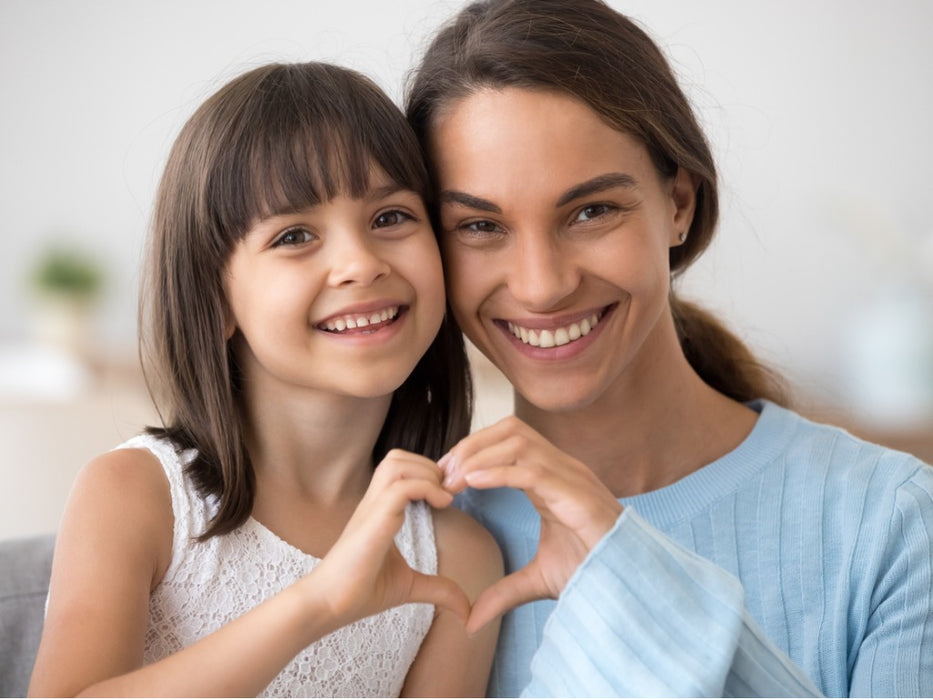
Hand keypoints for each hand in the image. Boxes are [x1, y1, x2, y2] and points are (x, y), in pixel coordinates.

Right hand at [311, 449, 469, 626]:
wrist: (327, 606)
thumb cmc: (360, 592)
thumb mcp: (409, 586)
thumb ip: (438, 589)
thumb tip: (466, 609)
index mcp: (379, 509)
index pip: (401, 468)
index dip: (428, 472)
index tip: (449, 494)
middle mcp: (374, 502)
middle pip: (398, 457)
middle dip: (430, 466)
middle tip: (449, 492)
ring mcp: (371, 508)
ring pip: (397, 463)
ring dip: (427, 473)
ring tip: (444, 496)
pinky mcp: (373, 521)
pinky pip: (400, 487)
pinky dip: (425, 488)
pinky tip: (442, 505)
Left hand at [439, 416, 622, 634]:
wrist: (627, 586)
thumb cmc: (593, 573)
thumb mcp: (538, 580)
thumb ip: (503, 592)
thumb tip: (471, 620)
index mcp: (553, 477)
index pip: (508, 440)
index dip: (473, 450)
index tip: (444, 475)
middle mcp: (563, 469)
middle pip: (510, 429)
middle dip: (472, 445)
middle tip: (443, 474)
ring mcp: (572, 478)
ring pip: (519, 442)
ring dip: (480, 455)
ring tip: (453, 480)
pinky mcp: (577, 496)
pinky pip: (532, 471)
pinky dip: (499, 472)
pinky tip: (473, 482)